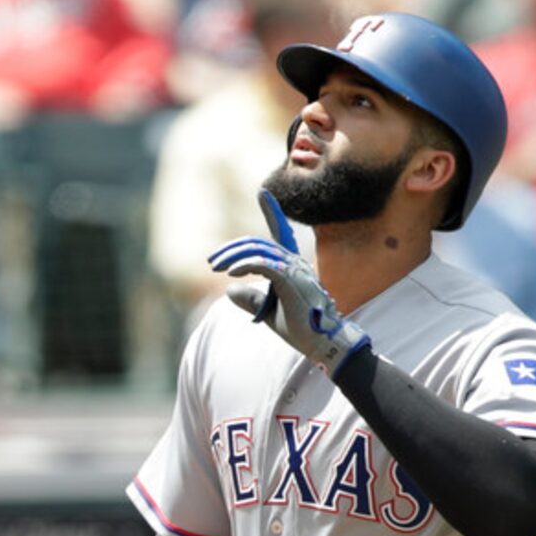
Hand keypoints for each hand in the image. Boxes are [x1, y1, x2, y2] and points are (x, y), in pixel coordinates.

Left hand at [207, 191, 371, 375]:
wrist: (322, 342)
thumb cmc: (300, 328)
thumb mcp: (268, 311)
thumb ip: (250, 299)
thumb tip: (229, 289)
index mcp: (293, 266)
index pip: (281, 232)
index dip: (272, 212)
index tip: (263, 193)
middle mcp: (295, 262)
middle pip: (258, 243)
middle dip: (232, 249)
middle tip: (212, 261)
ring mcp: (294, 269)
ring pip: (258, 250)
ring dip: (233, 257)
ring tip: (217, 267)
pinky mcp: (290, 279)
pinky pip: (263, 263)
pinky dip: (244, 265)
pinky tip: (232, 273)